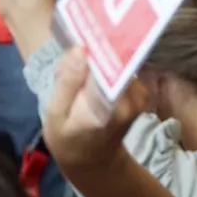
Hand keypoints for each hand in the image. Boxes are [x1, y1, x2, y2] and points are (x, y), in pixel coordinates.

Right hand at [43, 47, 147, 172]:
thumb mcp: (55, 114)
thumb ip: (67, 82)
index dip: (94, 46)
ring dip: (96, 59)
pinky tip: (89, 78)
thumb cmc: (68, 139)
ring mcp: (139, 96)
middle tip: (69, 61)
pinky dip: (104, 66)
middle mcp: (130, 100)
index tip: (77, 36)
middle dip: (91, 52)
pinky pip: (121, 66)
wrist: (94, 160)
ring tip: (76, 72)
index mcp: (106, 108)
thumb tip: (80, 48)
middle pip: (113, 58)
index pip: (107, 65)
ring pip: (117, 60)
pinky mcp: (141, 92)